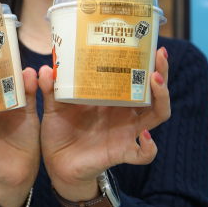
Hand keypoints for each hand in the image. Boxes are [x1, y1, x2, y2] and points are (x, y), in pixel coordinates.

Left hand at [39, 47, 170, 206]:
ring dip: (162, 99)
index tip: (147, 44)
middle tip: (159, 56)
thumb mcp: (52, 106)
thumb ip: (49, 89)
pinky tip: (146, 136)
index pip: (134, 77)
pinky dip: (150, 147)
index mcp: (110, 98)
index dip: (143, 62)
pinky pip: (144, 154)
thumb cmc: (60, 130)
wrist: (56, 162)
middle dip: (160, 73)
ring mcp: (126, 132)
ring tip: (155, 81)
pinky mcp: (121, 152)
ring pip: (157, 115)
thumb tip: (46, 68)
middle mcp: (123, 113)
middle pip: (153, 92)